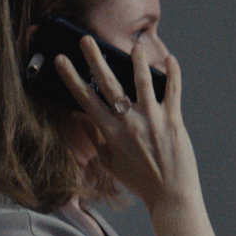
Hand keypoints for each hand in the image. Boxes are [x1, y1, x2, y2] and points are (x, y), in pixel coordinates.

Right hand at [55, 34, 200, 212]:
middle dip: (95, 60)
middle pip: (109, 85)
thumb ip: (94, 138)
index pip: (85, 99)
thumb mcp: (108, 161)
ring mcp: (153, 120)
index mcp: (110, 133)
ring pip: (143, 83)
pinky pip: (174, 92)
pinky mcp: (174, 121)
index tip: (61, 60)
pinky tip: (171, 59)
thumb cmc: (138, 180)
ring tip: (135, 44)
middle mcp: (129, 123)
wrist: (170, 195)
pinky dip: (174, 74)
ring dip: (137, 61)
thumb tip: (78, 117)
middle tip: (86, 39)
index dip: (72, 78)